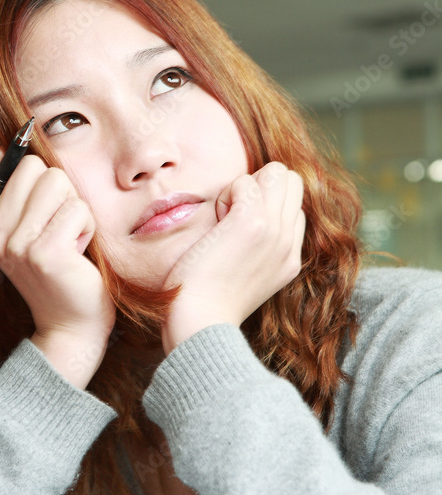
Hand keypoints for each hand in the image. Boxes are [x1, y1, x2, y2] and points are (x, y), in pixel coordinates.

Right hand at [0, 147, 115, 354]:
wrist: (70, 323)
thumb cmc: (57, 268)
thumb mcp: (24, 231)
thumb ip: (19, 194)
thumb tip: (27, 143)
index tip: (19, 175)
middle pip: (31, 166)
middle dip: (56, 189)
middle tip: (55, 225)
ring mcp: (17, 244)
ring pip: (58, 181)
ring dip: (74, 207)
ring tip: (67, 237)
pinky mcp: (46, 253)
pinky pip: (78, 209)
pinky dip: (88, 226)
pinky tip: (77, 251)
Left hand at [160, 162, 304, 354]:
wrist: (200, 323)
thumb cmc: (206, 303)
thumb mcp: (245, 278)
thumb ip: (256, 252)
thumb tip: (239, 222)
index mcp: (290, 259)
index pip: (295, 207)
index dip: (265, 205)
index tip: (237, 229)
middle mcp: (288, 244)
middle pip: (292, 182)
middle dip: (261, 186)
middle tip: (232, 215)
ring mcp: (274, 232)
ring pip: (277, 172)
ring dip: (245, 186)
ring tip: (224, 217)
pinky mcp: (251, 223)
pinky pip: (247, 181)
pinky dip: (228, 192)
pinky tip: (217, 218)